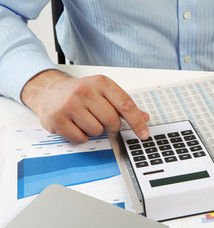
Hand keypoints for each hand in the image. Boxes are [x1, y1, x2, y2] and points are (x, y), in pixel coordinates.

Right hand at [21, 69, 149, 142]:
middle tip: (101, 119)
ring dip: (94, 130)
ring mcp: (70, 104)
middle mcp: (85, 91)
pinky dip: (81, 136)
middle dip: (111, 126)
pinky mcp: (58, 118)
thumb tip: (144, 117)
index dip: (137, 122)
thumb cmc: (79, 92)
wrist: (49, 91)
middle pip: (112, 120)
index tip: (143, 133)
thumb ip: (123, 105)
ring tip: (85, 119)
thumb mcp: (103, 92)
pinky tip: (75, 125)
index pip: (125, 104)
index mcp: (101, 83)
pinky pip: (81, 138)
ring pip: (97, 131)